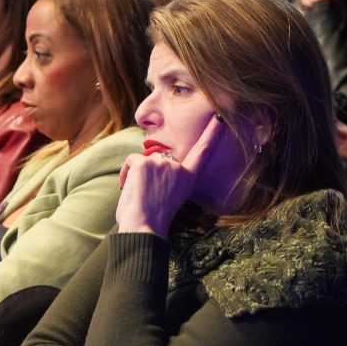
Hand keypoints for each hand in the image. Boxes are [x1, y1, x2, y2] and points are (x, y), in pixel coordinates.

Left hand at [116, 115, 226, 235]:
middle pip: (159, 159)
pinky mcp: (145, 163)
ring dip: (136, 175)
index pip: (202, 152)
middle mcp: (178, 169)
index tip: (220, 117)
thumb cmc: (152, 220)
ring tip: (139, 195)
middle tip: (146, 195)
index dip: (212, 133)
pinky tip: (128, 187)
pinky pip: (131, 160)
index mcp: (188, 178)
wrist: (144, 228)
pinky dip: (125, 173)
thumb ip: (167, 177)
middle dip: (148, 173)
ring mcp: (162, 164)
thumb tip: (152, 163)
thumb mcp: (168, 195)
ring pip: (144, 160)